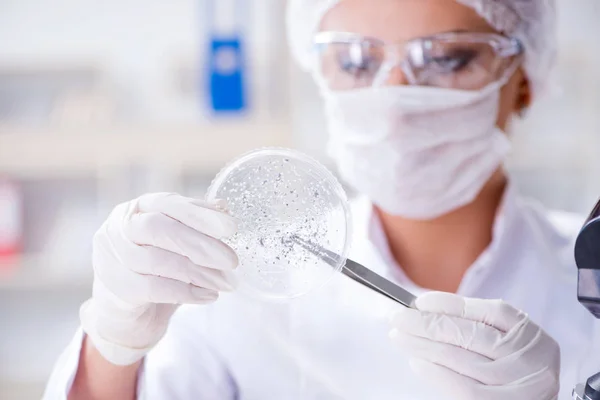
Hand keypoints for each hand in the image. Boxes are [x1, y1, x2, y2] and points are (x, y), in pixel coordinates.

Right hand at [80, 193, 238, 365]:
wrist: (126, 315)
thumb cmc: (156, 270)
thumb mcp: (178, 244)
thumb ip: (197, 224)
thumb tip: (223, 209)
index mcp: (138, 208)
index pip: (169, 202)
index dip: (201, 214)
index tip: (231, 227)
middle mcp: (119, 227)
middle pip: (159, 228)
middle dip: (200, 244)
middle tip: (231, 260)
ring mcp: (111, 257)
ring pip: (157, 260)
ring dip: (198, 272)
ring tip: (225, 283)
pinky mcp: (114, 288)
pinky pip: (152, 289)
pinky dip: (185, 292)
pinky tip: (208, 296)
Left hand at [388, 292, 559, 399]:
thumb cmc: (509, 372)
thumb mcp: (504, 344)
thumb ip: (474, 327)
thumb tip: (423, 312)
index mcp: (528, 333)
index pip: (488, 311)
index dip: (450, 304)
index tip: (419, 302)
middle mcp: (528, 356)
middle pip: (469, 333)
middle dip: (426, 323)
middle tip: (398, 318)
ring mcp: (521, 383)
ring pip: (461, 358)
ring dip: (423, 346)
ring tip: (400, 338)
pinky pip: (465, 388)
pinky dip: (436, 373)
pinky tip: (416, 363)